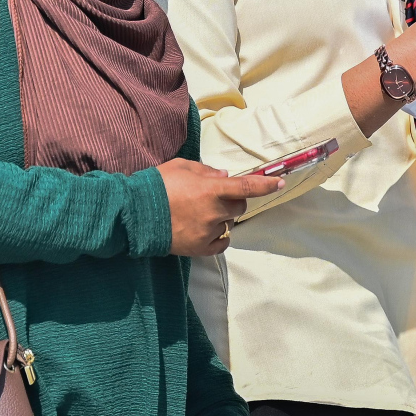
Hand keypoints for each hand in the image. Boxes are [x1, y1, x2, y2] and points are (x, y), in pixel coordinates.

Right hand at [156, 159, 281, 256]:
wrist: (135, 215)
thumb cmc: (157, 185)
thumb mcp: (181, 167)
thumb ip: (206, 171)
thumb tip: (225, 176)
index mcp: (211, 189)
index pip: (246, 187)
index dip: (265, 185)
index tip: (280, 183)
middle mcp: (214, 212)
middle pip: (239, 206)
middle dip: (233, 200)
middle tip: (214, 197)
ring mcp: (208, 232)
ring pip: (228, 224)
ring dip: (220, 218)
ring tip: (197, 214)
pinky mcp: (200, 248)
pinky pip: (221, 243)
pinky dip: (218, 236)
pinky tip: (205, 230)